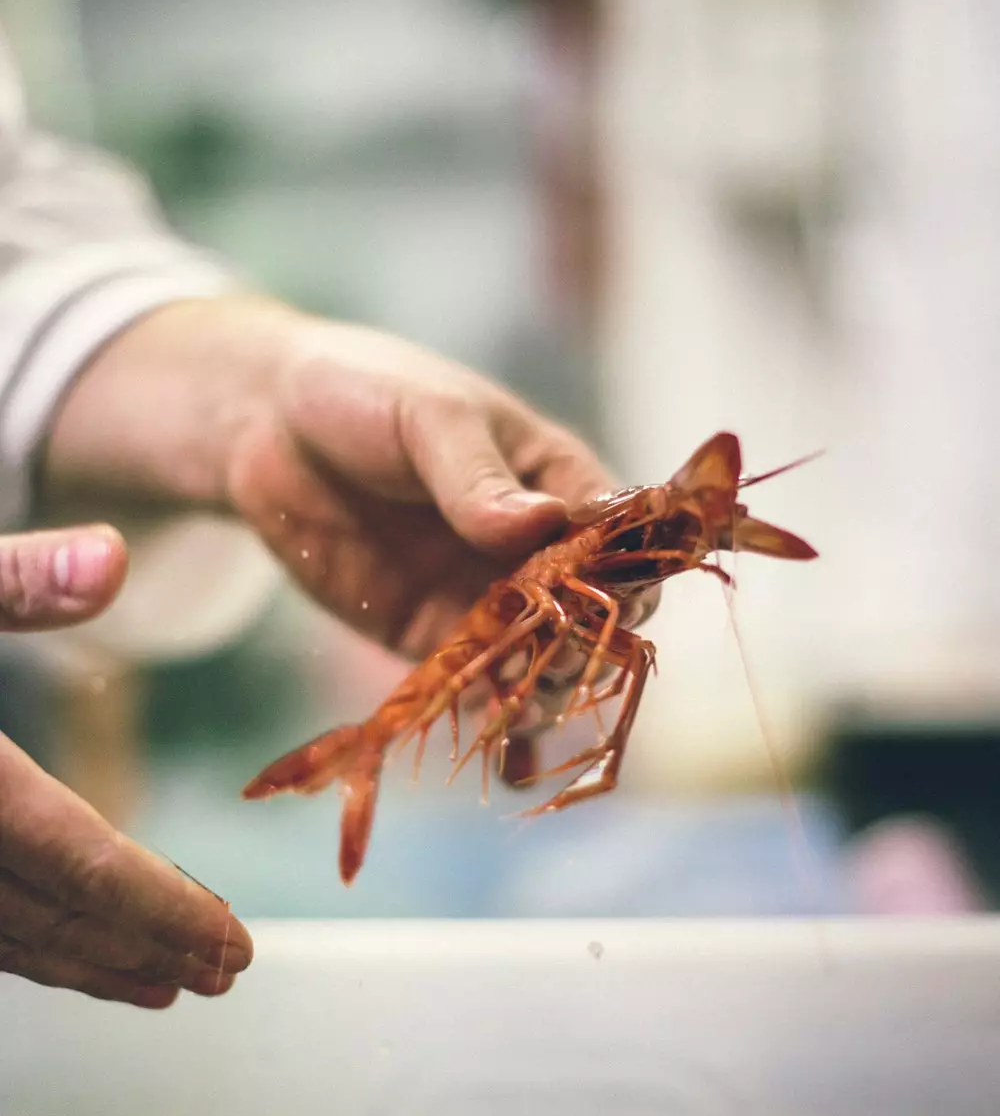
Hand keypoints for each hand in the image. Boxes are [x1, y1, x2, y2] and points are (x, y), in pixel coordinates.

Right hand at [0, 525, 252, 1005]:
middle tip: (224, 971)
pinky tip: (57, 951)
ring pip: (0, 943)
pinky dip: (19, 950)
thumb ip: (11, 578)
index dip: (165, 912)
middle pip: (51, 921)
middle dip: (145, 949)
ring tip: (161, 981)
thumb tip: (113, 560)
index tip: (233, 946)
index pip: (80, 864)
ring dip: (87, 965)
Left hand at [43, 296, 658, 658]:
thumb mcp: (429, 417)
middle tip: (562, 660)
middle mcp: (535, 546)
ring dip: (545, 686)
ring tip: (525, 700)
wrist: (267, 423)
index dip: (625, 574)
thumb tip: (543, 524)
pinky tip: (488, 723)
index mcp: (556, 479)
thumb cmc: (365, 391)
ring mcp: (486, 595)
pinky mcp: (433, 635)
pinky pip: (477, 683)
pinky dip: (488, 708)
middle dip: (588, 643)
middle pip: (592, 612)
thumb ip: (478, 477)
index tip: (610, 602)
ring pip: (541, 660)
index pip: (620, 538)